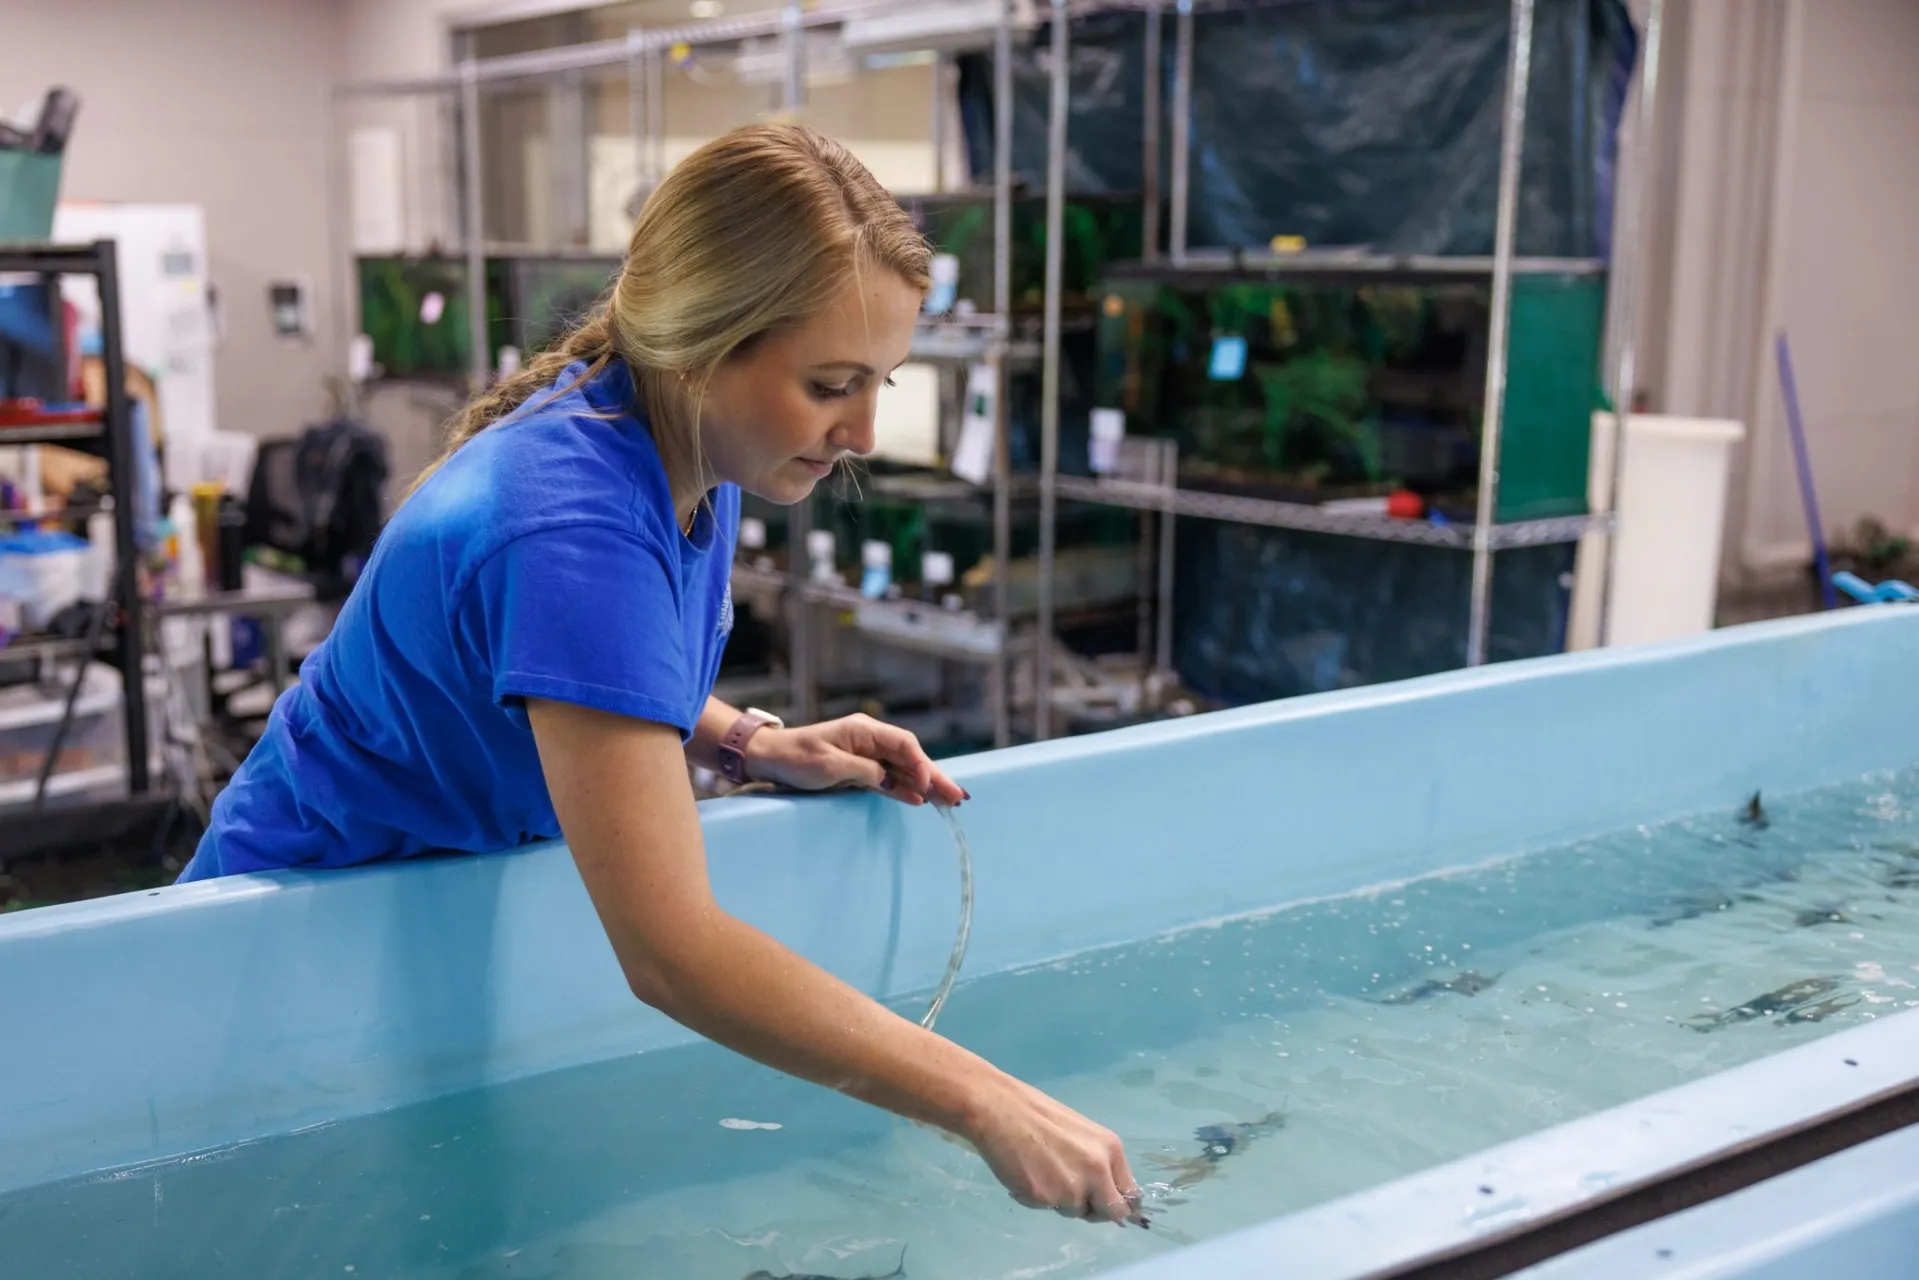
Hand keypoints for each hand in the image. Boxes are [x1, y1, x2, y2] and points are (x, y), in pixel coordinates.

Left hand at [744, 714, 967, 806]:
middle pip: (911, 757)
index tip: (928, 788)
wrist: (769, 758)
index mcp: (865, 730)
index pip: (904, 745)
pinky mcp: (860, 769)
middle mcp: (870, 739)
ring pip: (904, 770)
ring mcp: (867, 754)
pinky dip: (907, 790)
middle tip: (959, 797)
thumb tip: (893, 781)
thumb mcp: (829, 765)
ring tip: (951, 801)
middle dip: (936, 777)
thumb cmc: (795, 758)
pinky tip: (923, 800)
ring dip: (927, 785)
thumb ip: (865, 772)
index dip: (921, 765)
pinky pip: (890, 779)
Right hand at [965, 1074, 1147, 1226]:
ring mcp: (1073, 1186)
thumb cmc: (1037, 1116)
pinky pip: (1048, 1208)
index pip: (1130, 1193)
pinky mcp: (1047, 1197)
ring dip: (1061, 1202)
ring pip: (1076, 1211)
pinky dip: (1037, 1199)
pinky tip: (1025, 1175)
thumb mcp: (1081, 1137)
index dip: (1119, 1204)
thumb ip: (1097, 1164)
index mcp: (1110, 1149)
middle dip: (1094, 1210)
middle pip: (1111, 1212)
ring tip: (1040, 1173)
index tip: (1106, 1207)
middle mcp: (1098, 1169)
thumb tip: (1106, 1192)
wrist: (999, 1109)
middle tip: (1072, 1196)